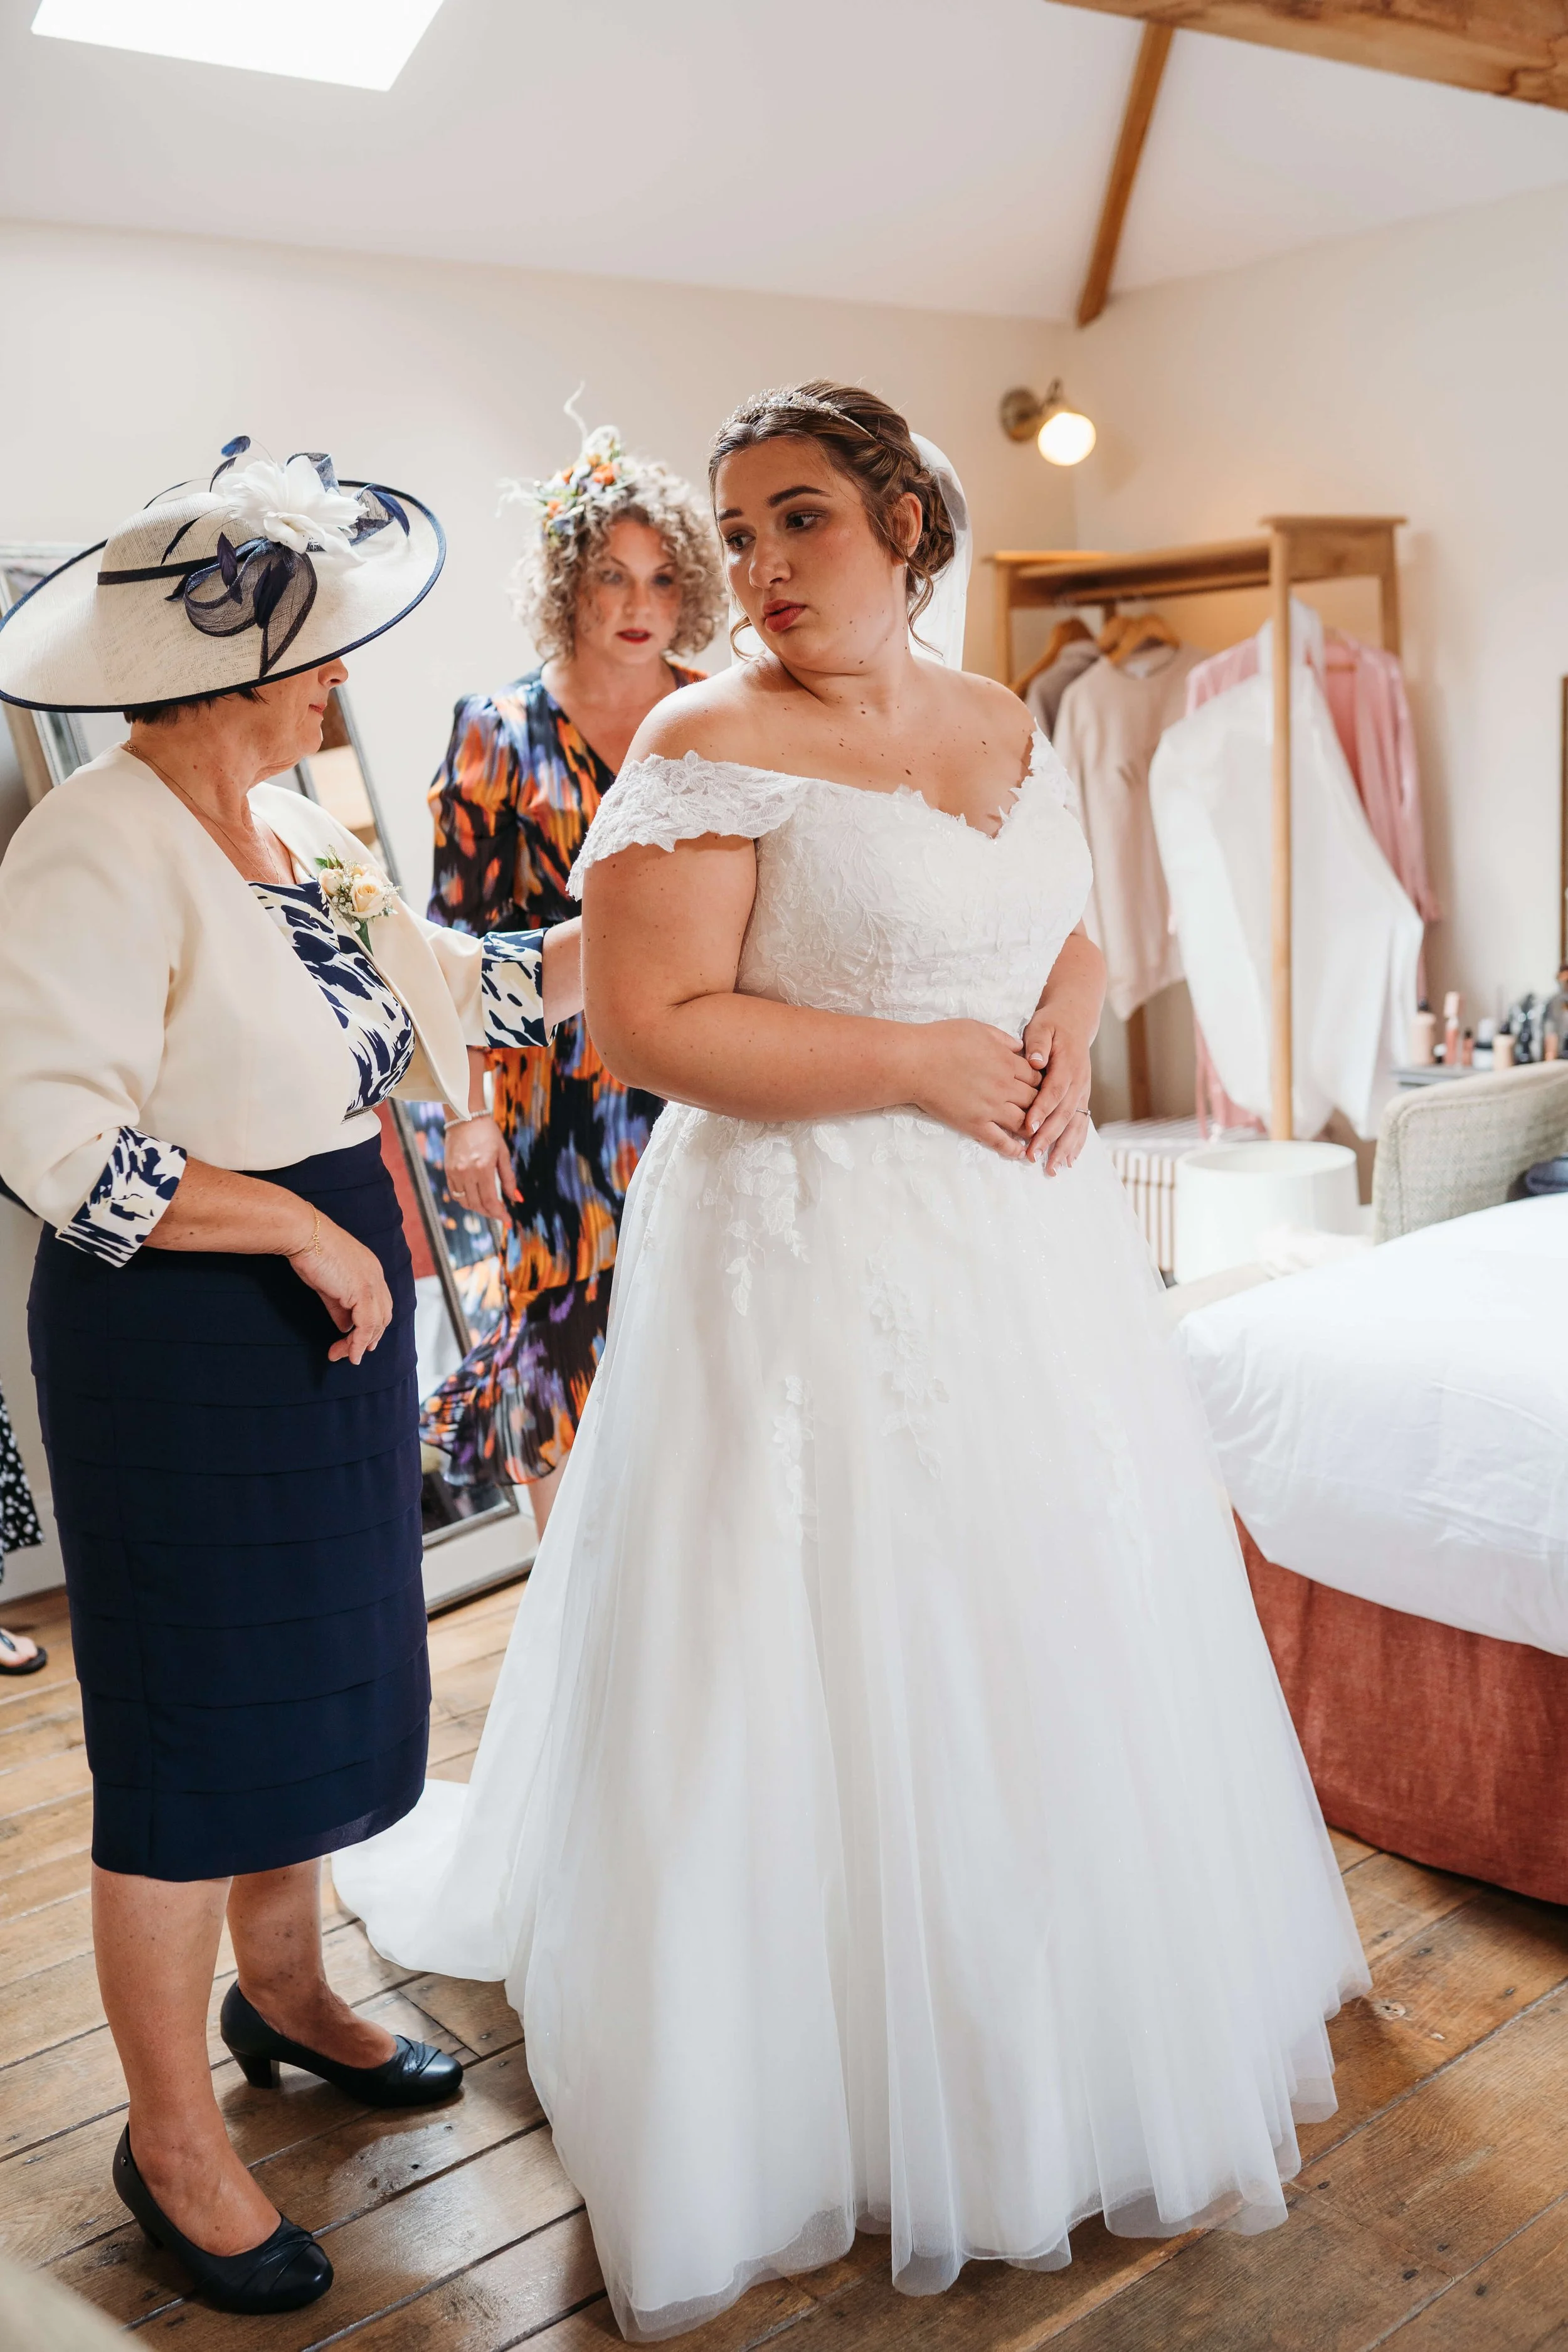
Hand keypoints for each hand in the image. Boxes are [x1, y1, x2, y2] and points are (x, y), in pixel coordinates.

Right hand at [287, 1217, 393, 1363]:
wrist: (304, 1233)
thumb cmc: (311, 1252)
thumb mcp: (328, 1284)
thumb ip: (339, 1306)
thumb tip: (344, 1327)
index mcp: (371, 1269)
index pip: (380, 1303)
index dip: (372, 1325)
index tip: (359, 1341)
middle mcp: (377, 1276)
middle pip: (383, 1315)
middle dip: (369, 1337)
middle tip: (352, 1354)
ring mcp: (373, 1282)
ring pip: (376, 1323)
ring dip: (361, 1344)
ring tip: (345, 1356)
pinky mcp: (363, 1290)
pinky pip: (367, 1325)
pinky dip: (359, 1342)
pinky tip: (350, 1354)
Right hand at [444, 1114, 517, 1220]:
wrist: (465, 1117)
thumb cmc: (487, 1133)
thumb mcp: (503, 1154)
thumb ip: (509, 1178)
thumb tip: (516, 1198)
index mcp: (483, 1168)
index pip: (490, 1200)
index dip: (499, 1213)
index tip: (507, 1219)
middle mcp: (467, 1172)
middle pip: (477, 1204)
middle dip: (490, 1213)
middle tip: (499, 1215)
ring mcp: (455, 1172)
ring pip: (465, 1202)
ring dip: (477, 1208)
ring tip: (488, 1208)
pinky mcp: (448, 1170)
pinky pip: (455, 1193)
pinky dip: (465, 1200)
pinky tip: (475, 1198)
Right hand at [906, 1021, 1041, 1157]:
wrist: (914, 1062)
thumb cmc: (942, 1040)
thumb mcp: (978, 1029)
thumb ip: (1003, 1039)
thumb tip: (1021, 1047)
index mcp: (1007, 1062)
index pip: (1036, 1076)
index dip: (1040, 1081)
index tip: (1038, 1086)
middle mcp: (1004, 1086)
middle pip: (1035, 1100)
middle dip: (1040, 1104)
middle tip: (1040, 1110)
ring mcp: (990, 1108)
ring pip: (1023, 1122)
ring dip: (1033, 1128)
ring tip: (1037, 1133)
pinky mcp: (974, 1124)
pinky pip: (999, 1141)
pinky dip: (1013, 1149)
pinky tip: (1020, 1153)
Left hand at [1021, 1003, 1092, 1173]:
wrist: (1074, 1021)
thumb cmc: (1052, 1025)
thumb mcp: (1042, 1026)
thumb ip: (1038, 1044)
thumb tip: (1034, 1061)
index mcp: (1068, 1065)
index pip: (1054, 1091)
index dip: (1041, 1110)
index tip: (1027, 1127)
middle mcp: (1079, 1082)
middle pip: (1065, 1114)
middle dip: (1049, 1137)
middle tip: (1032, 1155)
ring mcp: (1083, 1093)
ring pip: (1075, 1124)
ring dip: (1063, 1148)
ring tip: (1051, 1168)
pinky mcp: (1082, 1099)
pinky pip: (1081, 1125)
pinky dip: (1075, 1145)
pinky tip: (1067, 1162)